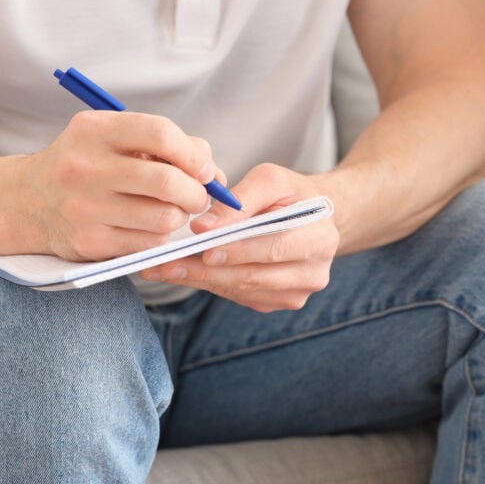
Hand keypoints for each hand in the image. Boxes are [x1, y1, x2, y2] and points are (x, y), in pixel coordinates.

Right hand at [21, 111, 216, 260]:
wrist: (27, 201)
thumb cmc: (89, 166)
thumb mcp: (115, 140)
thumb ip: (168, 146)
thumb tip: (214, 174)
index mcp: (94, 130)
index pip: (161, 134)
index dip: (193, 154)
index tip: (203, 170)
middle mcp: (84, 167)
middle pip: (169, 182)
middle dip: (196, 193)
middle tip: (196, 197)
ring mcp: (84, 207)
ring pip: (165, 217)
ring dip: (179, 217)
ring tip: (168, 210)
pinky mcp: (89, 241)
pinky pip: (150, 243)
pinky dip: (159, 237)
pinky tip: (146, 227)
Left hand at [140, 163, 340, 312]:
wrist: (311, 220)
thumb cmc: (290, 195)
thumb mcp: (272, 180)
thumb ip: (241, 199)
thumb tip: (205, 227)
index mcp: (320, 239)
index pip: (274, 248)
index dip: (237, 249)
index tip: (201, 245)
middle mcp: (313, 274)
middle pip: (254, 276)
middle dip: (207, 270)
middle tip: (166, 263)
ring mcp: (296, 294)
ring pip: (241, 290)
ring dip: (201, 280)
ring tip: (164, 268)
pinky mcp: (278, 303)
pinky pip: (239, 296)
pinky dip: (211, 283)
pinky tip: (186, 273)